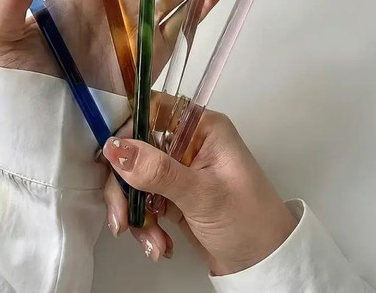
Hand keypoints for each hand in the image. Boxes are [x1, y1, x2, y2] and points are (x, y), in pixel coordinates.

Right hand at [102, 112, 296, 271]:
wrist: (265, 265)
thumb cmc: (248, 221)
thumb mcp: (202, 194)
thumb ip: (157, 171)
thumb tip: (114, 148)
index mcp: (202, 127)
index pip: (153, 110)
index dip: (128, 128)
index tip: (110, 156)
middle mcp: (188, 143)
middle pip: (136, 147)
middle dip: (126, 185)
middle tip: (122, 218)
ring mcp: (178, 170)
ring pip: (135, 177)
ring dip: (135, 211)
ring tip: (151, 242)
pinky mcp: (172, 196)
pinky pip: (142, 201)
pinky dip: (143, 223)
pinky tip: (158, 244)